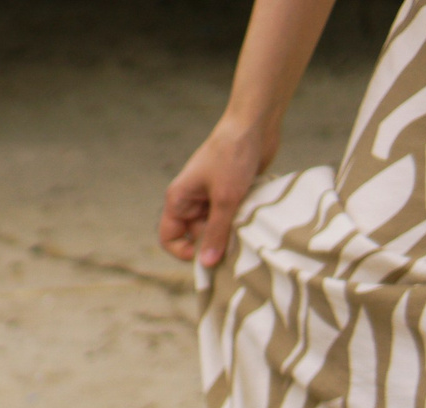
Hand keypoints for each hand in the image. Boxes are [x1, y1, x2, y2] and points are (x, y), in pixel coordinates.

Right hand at [159, 118, 274, 265]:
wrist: (254, 124)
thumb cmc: (233, 156)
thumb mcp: (225, 199)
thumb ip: (216, 232)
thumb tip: (208, 264)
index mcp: (179, 199)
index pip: (170, 237)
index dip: (184, 251)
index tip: (206, 255)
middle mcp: (191, 200)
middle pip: (196, 234)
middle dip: (213, 240)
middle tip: (234, 240)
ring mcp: (211, 196)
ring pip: (215, 225)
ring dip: (230, 229)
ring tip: (245, 223)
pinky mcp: (229, 191)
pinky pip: (230, 215)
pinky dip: (240, 219)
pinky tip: (252, 214)